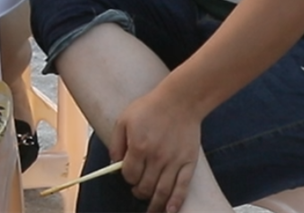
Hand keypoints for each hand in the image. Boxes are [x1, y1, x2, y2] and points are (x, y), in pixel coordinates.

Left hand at [113, 88, 203, 212]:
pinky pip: (182, 187)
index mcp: (139, 147)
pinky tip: (170, 210)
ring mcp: (174, 162)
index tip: (128, 176)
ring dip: (154, 203)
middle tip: (138, 190)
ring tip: (150, 208)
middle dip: (139, 192)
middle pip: (145, 186)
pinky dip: (176, 202)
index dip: (127, 178)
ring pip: (162, 191)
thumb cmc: (149, 109)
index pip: (129, 175)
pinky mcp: (189, 163)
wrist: (180, 102)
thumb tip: (114, 163)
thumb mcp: (124, 120)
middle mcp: (156, 157)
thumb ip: (116, 143)